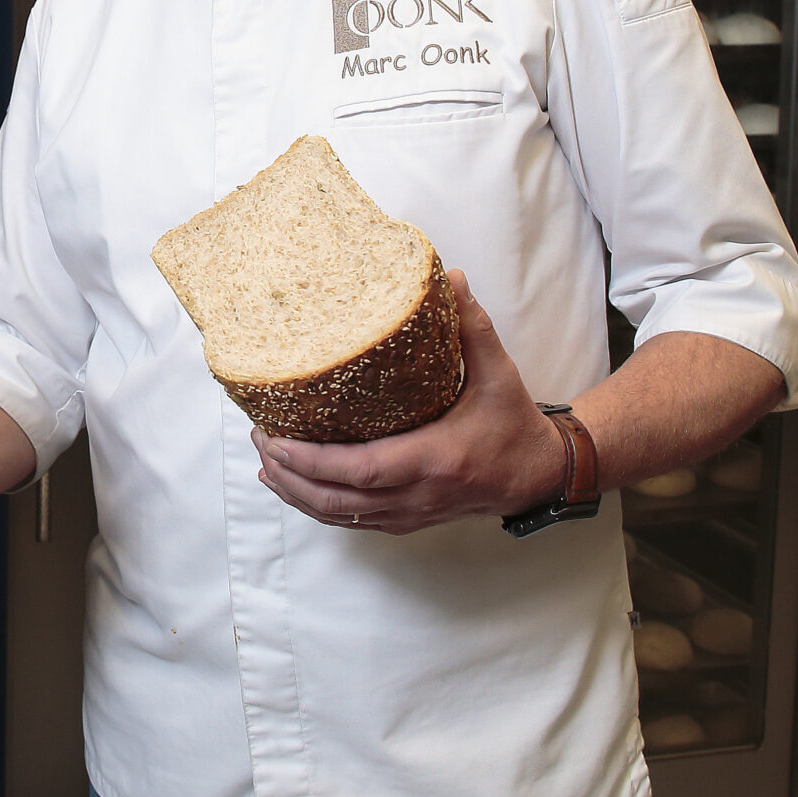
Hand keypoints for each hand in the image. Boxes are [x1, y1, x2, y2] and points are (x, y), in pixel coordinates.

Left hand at [253, 271, 564, 535]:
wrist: (538, 475)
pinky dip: (316, 505)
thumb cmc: (513, 423)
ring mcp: (410, 513)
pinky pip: (352, 520)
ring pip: (340, 516)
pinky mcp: (406, 520)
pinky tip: (289, 485)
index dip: (311, 462)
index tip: (274, 439)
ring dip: (296, 492)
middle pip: (337, 499)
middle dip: (289, 474)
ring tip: (264, 458)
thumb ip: (473, 327)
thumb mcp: (499, 372)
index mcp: (434, 459)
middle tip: (259, 438)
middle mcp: (417, 494)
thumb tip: (451, 277)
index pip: (360, 470)